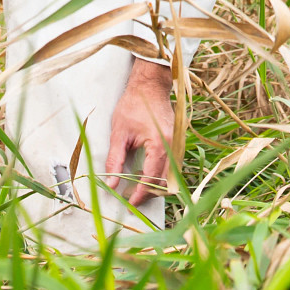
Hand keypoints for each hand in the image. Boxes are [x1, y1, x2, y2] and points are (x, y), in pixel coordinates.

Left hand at [105, 59, 173, 205]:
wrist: (150, 87)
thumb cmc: (133, 105)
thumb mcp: (119, 133)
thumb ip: (114, 160)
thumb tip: (111, 184)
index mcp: (159, 144)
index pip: (151, 179)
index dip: (139, 193)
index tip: (128, 202)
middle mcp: (173, 146)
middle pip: (164, 181)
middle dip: (148, 193)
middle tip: (130, 199)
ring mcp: (177, 145)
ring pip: (169, 176)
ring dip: (154, 186)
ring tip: (135, 189)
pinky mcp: (176, 143)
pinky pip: (170, 166)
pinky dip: (159, 175)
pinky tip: (144, 175)